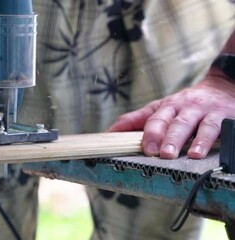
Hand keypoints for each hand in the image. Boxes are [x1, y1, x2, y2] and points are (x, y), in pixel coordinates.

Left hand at [108, 70, 234, 158]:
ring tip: (178, 155)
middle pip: (169, 121)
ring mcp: (202, 112)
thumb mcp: (162, 108)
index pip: (151, 118)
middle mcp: (182, 108)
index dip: (144, 133)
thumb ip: (136, 120)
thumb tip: (110, 132)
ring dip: (183, 140)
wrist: (224, 87)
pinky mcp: (222, 117)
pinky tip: (201, 152)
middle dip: (161, 137)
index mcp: (166, 107)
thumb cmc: (187, 104)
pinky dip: (207, 141)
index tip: (137, 146)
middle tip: (154, 152)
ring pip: (190, 125)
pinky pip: (216, 128)